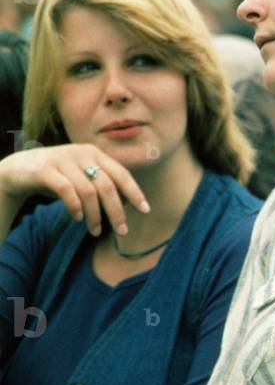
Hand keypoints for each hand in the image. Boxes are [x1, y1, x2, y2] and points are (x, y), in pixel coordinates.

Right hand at [0, 144, 148, 235]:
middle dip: (117, 211)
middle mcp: (81, 153)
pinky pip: (67, 191)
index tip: (145, 211)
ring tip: (95, 231)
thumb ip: (103, 186)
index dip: (135, 193)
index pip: (122, 174)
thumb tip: (128, 204)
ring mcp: (62, 159)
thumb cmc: (58, 177)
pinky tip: (78, 219)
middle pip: (107, 186)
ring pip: (88, 192)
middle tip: (123, 231)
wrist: (18, 169)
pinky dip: (75, 207)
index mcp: (95, 153)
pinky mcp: (44, 169)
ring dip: (95, 216)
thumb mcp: (83, 178)